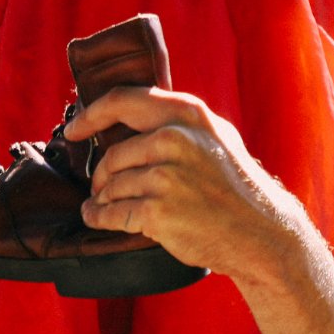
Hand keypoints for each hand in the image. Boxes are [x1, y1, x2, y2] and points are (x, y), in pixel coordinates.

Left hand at [66, 86, 305, 285]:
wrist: (259, 232)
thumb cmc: (234, 187)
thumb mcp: (215, 137)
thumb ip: (177, 124)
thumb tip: (130, 116)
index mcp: (187, 114)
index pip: (124, 100)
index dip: (91, 114)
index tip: (74, 129)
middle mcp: (175, 139)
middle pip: (113, 154)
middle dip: (102, 176)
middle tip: (101, 187)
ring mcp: (166, 176)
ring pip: (111, 186)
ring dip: (103, 200)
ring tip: (107, 207)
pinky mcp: (157, 211)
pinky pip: (111, 213)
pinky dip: (99, 218)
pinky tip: (97, 218)